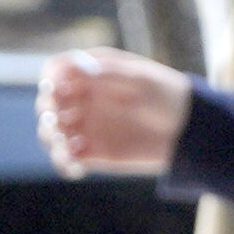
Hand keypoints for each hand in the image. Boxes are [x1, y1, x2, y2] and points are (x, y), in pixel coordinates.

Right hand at [37, 48, 192, 179]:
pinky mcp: (90, 152)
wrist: (185, 131)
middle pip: (48, 102)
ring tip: (66, 144)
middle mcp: (82, 98)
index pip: (56, 71)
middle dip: (48, 112)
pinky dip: (64, 162)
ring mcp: (84, 125)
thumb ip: (108, 73)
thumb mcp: (141, 80)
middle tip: (58, 121)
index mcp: (92, 72)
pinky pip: (66, 158)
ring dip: (51, 138)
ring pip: (50, 132)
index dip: (50, 80)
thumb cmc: (166, 96)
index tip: (55, 91)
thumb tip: (74, 66)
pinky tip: (76, 167)